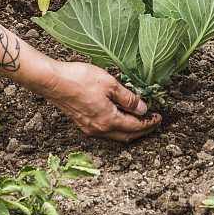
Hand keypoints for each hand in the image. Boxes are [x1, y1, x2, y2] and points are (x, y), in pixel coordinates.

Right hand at [40, 61, 161, 140]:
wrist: (54, 82)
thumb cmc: (80, 79)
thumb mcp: (110, 84)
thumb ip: (128, 98)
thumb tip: (142, 109)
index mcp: (109, 120)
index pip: (135, 126)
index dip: (150, 123)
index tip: (159, 117)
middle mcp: (99, 129)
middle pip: (127, 135)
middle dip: (143, 129)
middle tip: (154, 121)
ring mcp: (90, 127)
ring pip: (116, 134)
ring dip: (130, 128)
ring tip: (139, 118)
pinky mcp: (83, 122)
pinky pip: (106, 130)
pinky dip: (118, 125)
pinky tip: (120, 115)